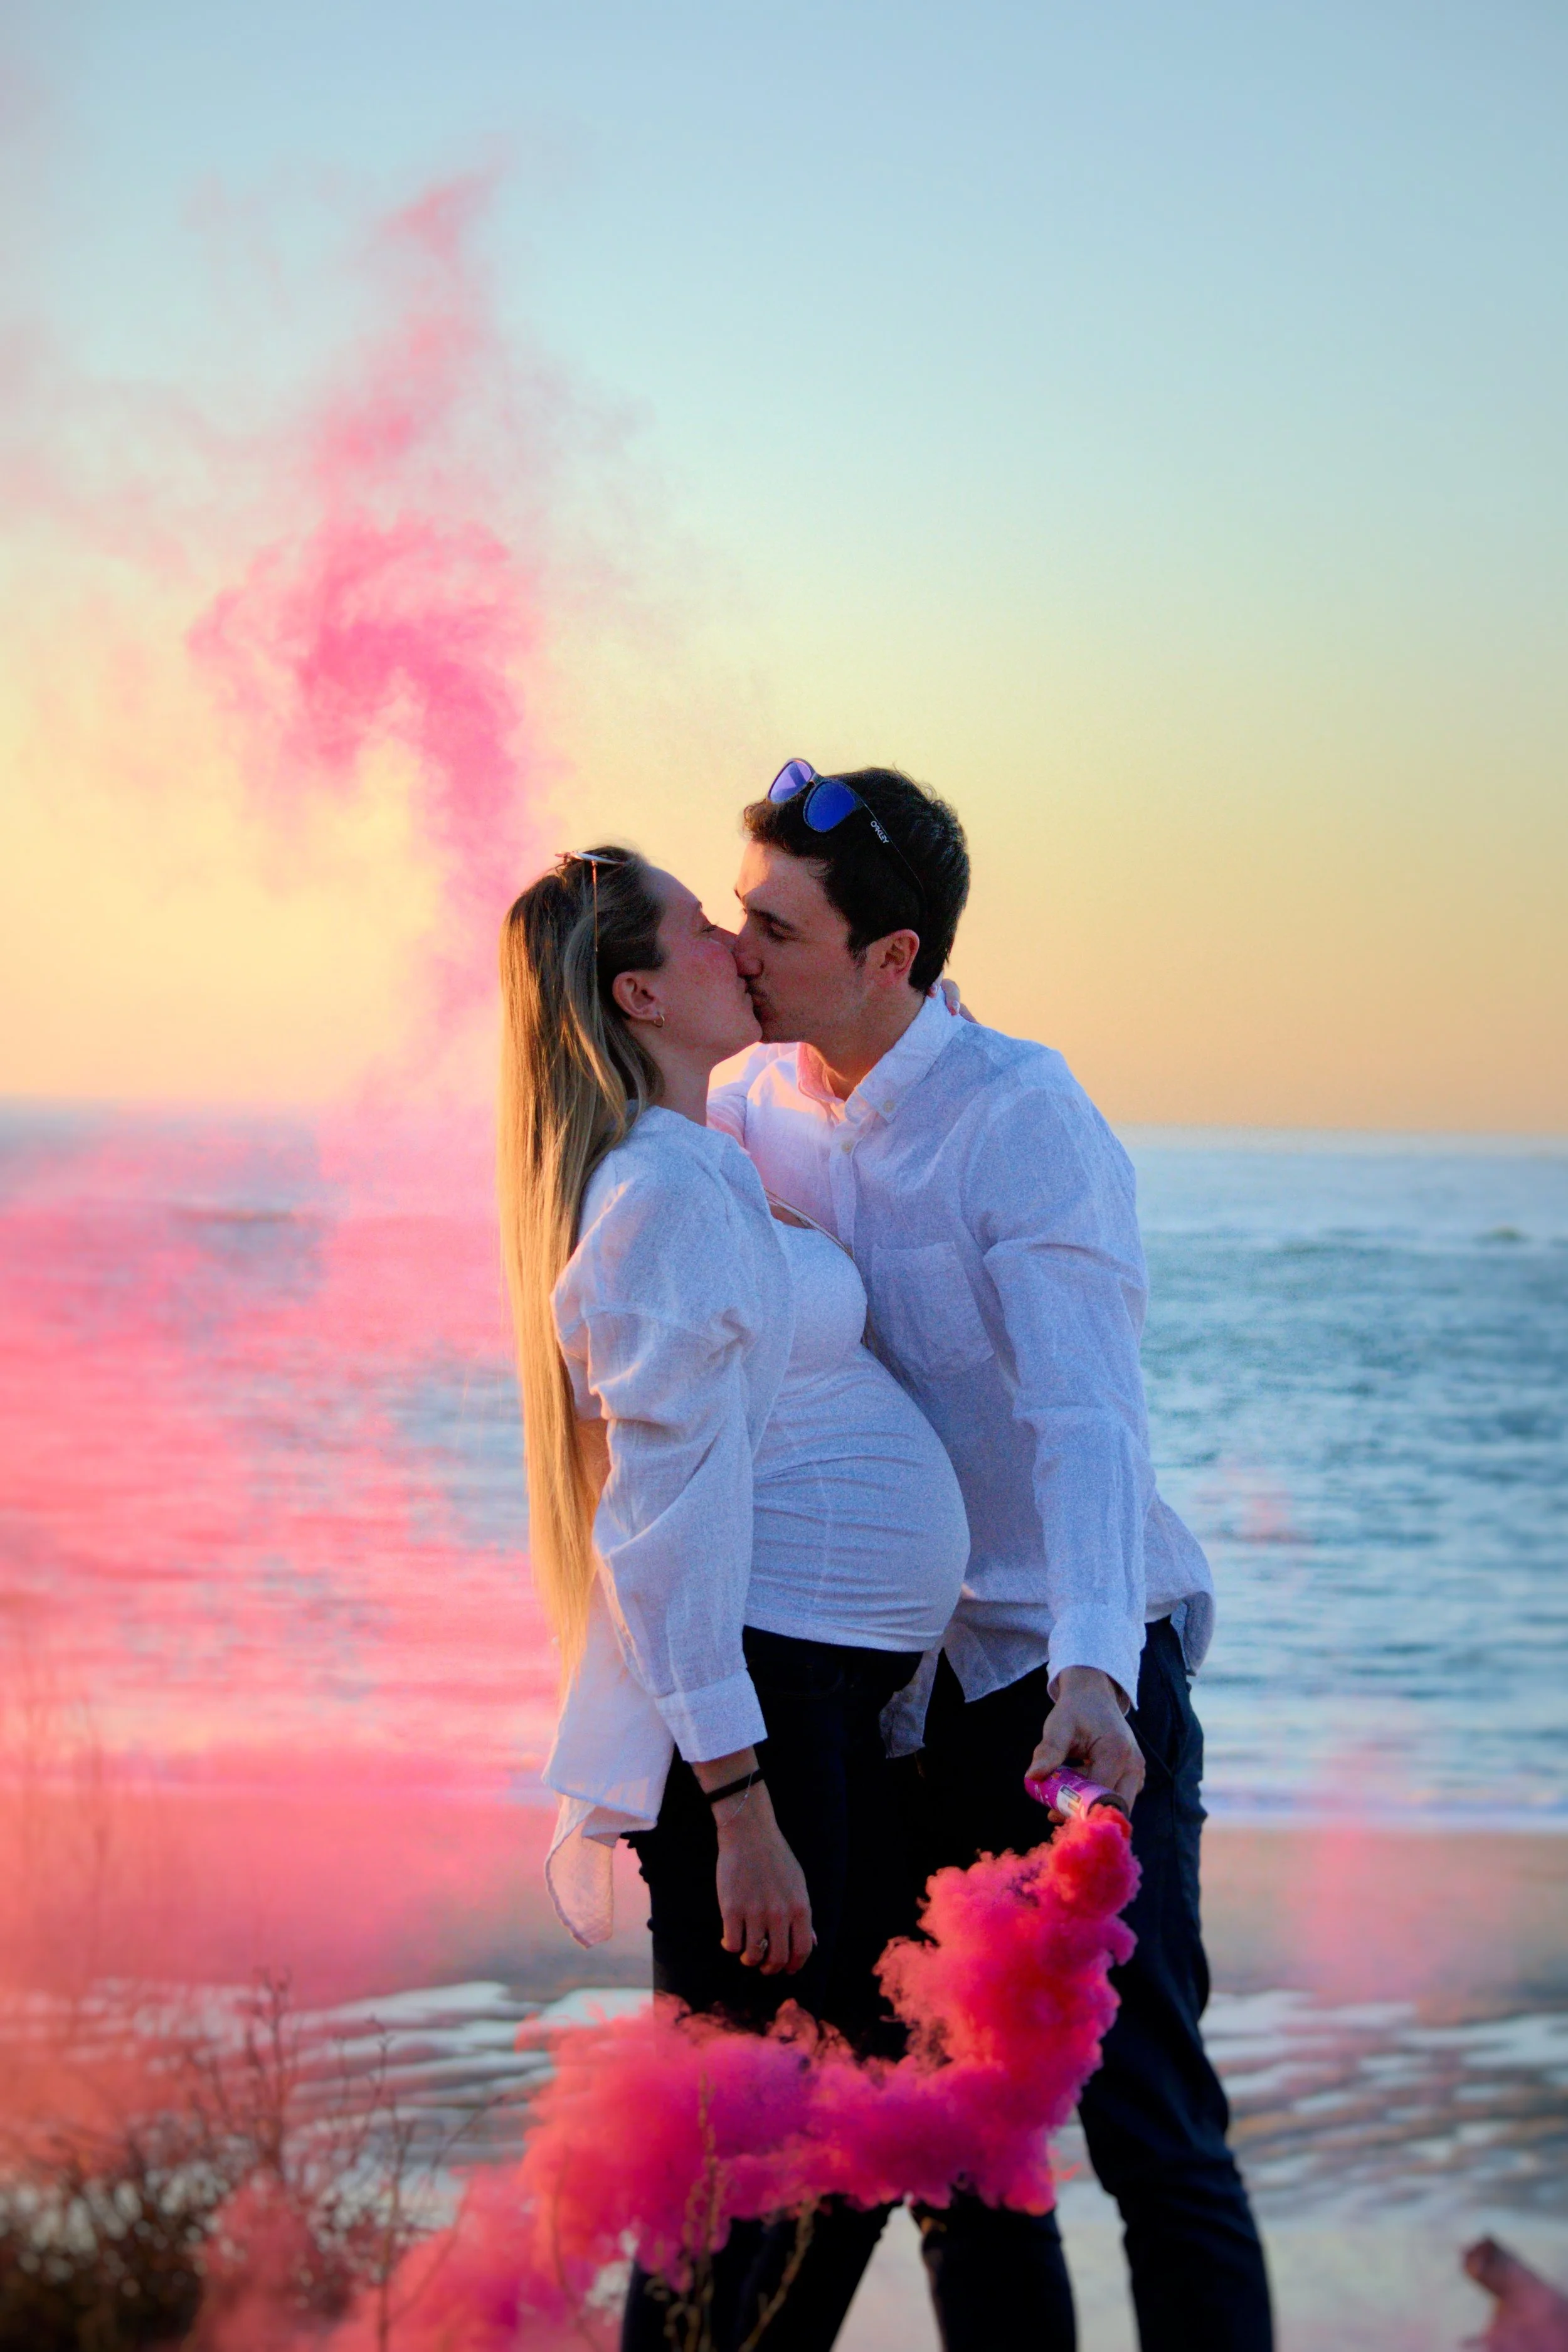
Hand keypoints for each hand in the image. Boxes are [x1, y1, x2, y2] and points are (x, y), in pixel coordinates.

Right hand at [712, 1786, 813, 1975]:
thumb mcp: (798, 1885)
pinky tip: (730, 1938)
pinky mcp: (731, 1909)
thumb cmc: (776, 1858)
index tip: (786, 1969)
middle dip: (770, 1968)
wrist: (750, 1834)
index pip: (802, 1951)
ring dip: (749, 1960)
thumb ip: (804, 1917)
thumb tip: (812, 1944)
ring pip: (753, 1956)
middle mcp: (779, 1914)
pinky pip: (732, 1943)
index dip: (794, 1966)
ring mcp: (755, 1912)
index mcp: (800, 1908)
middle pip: (777, 1959)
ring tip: (747, 1953)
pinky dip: (731, 1946)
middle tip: (763, 1965)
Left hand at [1025, 1666, 1144, 1813]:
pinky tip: (1079, 1785)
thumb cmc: (1075, 1709)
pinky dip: (1099, 1797)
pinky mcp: (1135, 1773)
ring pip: (1118, 1804)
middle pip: (1115, 1807)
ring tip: (1065, 1793)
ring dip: (1092, 1805)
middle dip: (1086, 1814)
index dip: (1075, 1808)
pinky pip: (1119, 1795)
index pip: (1099, 1796)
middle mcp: (1134, 1764)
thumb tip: (1032, 1777)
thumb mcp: (1059, 1726)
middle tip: (1058, 1812)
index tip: (1051, 1812)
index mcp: (1116, 1752)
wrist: (1093, 1693)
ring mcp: (1138, 1770)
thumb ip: (1048, 1752)